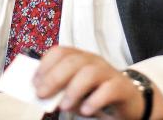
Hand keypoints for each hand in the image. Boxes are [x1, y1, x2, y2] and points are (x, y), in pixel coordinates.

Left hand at [33, 47, 162, 118]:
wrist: (129, 101)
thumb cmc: (95, 94)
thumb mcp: (75, 91)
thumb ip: (60, 89)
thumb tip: (42, 94)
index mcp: (80, 58)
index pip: (60, 52)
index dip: (45, 65)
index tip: (34, 83)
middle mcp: (94, 61)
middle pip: (72, 61)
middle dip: (54, 77)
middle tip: (42, 94)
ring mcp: (108, 72)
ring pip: (90, 72)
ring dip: (73, 89)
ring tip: (64, 106)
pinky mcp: (121, 87)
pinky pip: (109, 89)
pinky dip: (95, 100)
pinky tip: (86, 111)